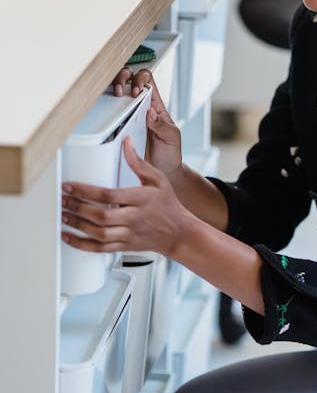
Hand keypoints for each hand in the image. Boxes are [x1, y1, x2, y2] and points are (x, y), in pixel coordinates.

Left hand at [61, 136, 189, 257]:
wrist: (178, 233)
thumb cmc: (168, 205)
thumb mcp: (158, 179)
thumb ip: (139, 162)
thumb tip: (126, 144)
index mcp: (141, 199)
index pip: (109, 195)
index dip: (86, 191)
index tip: (70, 186)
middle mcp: (134, 218)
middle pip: (101, 216)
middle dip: (77, 209)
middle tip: (62, 201)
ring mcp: (129, 234)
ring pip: (99, 234)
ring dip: (77, 226)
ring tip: (62, 216)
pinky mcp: (124, 246)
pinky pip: (100, 248)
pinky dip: (82, 244)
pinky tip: (69, 237)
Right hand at [111, 67, 181, 176]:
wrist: (162, 172)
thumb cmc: (169, 152)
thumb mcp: (171, 137)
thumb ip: (162, 124)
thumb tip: (150, 112)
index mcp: (155, 105)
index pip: (147, 80)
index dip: (140, 78)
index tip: (136, 90)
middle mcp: (140, 108)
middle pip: (128, 80)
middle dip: (122, 78)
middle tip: (121, 92)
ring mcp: (128, 116)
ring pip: (116, 93)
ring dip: (112, 87)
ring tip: (114, 96)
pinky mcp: (119, 128)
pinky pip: (109, 114)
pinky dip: (105, 107)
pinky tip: (104, 110)